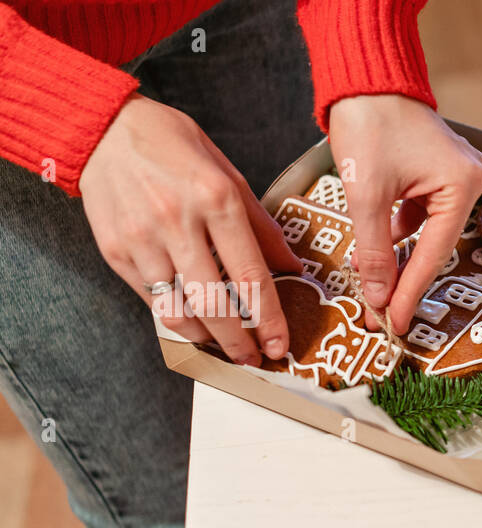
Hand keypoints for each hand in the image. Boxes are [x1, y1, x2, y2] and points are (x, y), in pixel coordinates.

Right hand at [80, 94, 300, 364]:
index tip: (281, 344)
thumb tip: (292, 267)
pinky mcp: (116, 251)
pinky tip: (194, 324)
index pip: (251, 275)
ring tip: (225, 345)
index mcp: (216, 198)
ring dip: (207, 338)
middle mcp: (178, 221)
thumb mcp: (227, 172)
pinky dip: (176, 319)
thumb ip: (261, 224)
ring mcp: (142, 239)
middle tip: (255, 359)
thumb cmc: (173, 146)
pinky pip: (152, 300)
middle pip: (215, 303)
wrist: (102, 127)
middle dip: (239, 342)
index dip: (270, 319)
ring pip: (179, 311)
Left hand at [328, 95, 481, 334]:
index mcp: (463, 184)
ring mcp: (453, 177)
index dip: (411, 291)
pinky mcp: (434, 175)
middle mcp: (468, 182)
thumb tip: (378, 296)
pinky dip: (397, 233)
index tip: (394, 322)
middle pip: (434, 246)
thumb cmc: (370, 121)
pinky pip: (420, 216)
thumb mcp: (366, 194)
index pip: (435, 252)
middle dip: (403, 278)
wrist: (362, 76)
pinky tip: (376, 248)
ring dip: (397, 257)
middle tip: (381, 313)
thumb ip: (374, 250)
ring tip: (373, 285)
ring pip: (425, 234)